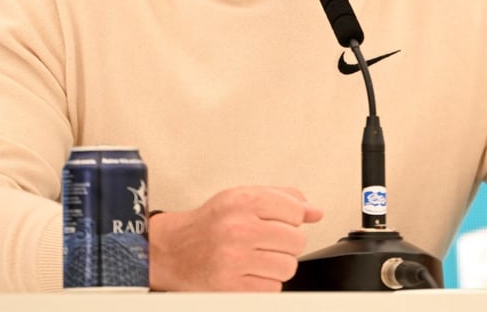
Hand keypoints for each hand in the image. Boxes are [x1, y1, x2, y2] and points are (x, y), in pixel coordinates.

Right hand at [148, 186, 323, 290]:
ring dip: (278, 265)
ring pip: (288, 267)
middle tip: (268, 242)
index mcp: (243, 202)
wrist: (171, 250)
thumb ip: (283, 199)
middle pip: (296, 241)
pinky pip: (273, 289)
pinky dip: (266, 283)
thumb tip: (315, 211)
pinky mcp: (231, 287)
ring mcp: (234, 260)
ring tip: (259, 258)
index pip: (295, 210)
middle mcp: (238, 229)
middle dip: (286, 243)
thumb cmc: (209, 224)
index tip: (281, 222)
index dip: (293, 219)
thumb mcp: (242, 198)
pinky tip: (250, 273)